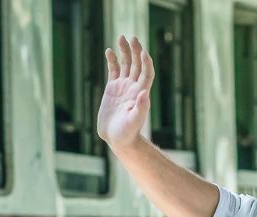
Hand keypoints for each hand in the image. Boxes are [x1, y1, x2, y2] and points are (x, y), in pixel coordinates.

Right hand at [98, 35, 152, 149]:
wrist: (118, 139)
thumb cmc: (128, 133)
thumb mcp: (134, 121)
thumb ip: (140, 108)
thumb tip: (144, 94)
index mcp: (141, 93)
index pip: (147, 72)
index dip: (146, 62)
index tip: (143, 52)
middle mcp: (133, 87)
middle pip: (137, 64)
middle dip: (135, 51)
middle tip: (132, 37)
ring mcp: (123, 87)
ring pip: (125, 64)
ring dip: (124, 51)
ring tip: (121, 37)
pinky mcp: (112, 89)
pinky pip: (113, 71)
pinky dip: (112, 61)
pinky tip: (109, 51)